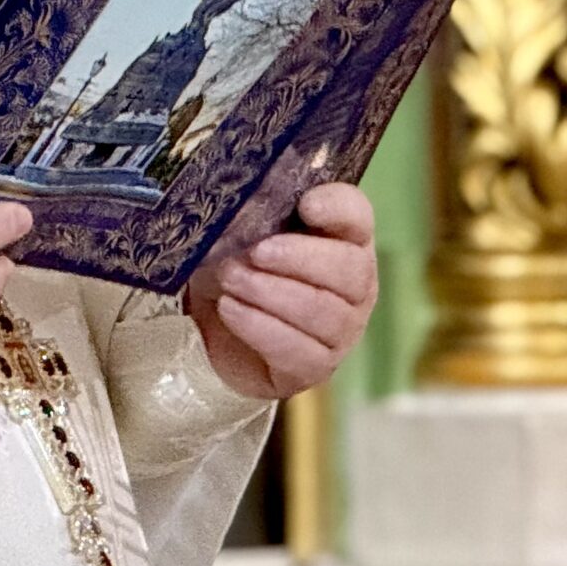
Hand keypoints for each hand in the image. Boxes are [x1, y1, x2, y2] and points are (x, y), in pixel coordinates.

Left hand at [183, 182, 377, 399]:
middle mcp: (354, 285)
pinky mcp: (316, 367)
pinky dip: (260, 327)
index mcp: (340, 239)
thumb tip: (234, 199)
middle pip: (350, 269)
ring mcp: (342, 330)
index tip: (306, 205)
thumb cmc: (232, 266)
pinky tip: (230, 309)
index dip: (337, 208)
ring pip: (325, 312)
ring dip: (271, 292)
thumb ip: (245, 212)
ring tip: (230, 279)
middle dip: (299, 258)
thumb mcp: (232, 232)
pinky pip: (301, 351)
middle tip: (254, 252)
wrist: (210, 327)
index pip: (356, 215)